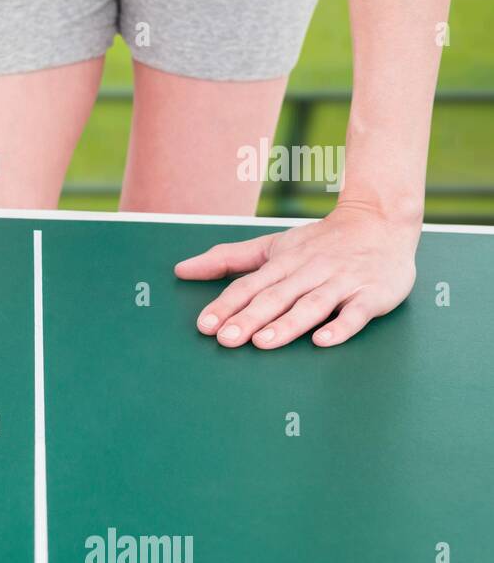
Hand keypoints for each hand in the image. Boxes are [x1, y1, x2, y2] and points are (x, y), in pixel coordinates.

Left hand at [174, 203, 420, 348]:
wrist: (381, 220)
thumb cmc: (320, 241)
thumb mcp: (271, 245)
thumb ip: (227, 258)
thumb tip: (180, 269)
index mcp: (284, 262)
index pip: (250, 285)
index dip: (227, 305)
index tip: (205, 325)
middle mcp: (310, 271)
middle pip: (276, 297)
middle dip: (250, 318)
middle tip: (227, 339)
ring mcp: (342, 282)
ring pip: (312, 304)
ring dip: (288, 323)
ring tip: (264, 342)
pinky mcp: (372, 293)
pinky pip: (357, 312)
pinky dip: (341, 327)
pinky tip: (322, 341)